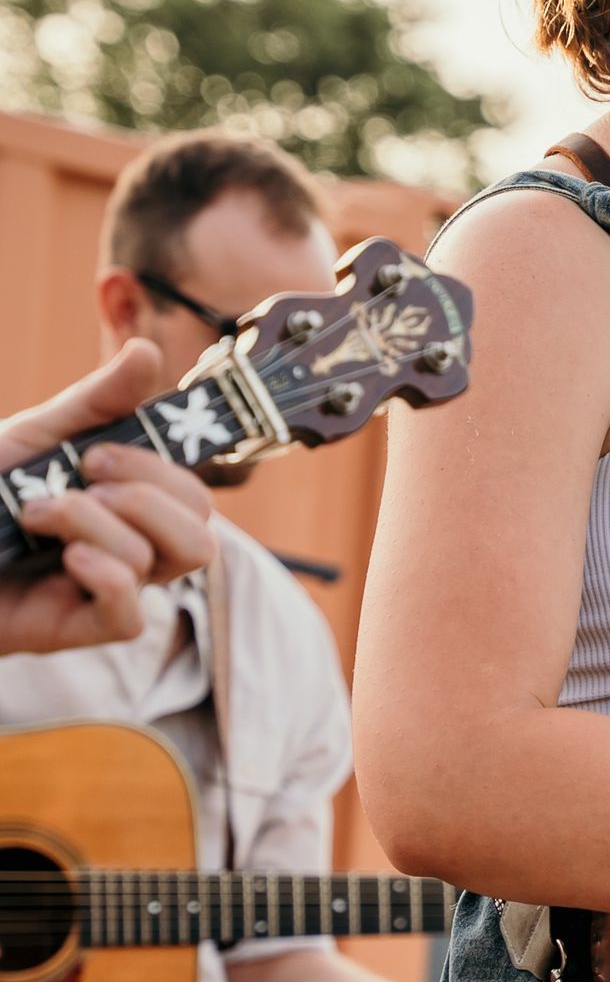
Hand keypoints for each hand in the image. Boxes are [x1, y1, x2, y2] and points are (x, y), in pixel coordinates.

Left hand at [0, 342, 215, 654]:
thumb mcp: (40, 436)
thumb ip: (99, 401)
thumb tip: (146, 352)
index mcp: (133, 508)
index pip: (194, 497)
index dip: (161, 470)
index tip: (94, 452)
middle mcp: (130, 552)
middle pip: (200, 536)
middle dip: (146, 497)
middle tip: (82, 479)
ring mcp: (106, 593)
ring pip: (159, 564)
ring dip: (96, 523)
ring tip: (36, 513)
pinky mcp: (75, 629)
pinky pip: (128, 617)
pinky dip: (105, 576)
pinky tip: (66, 557)